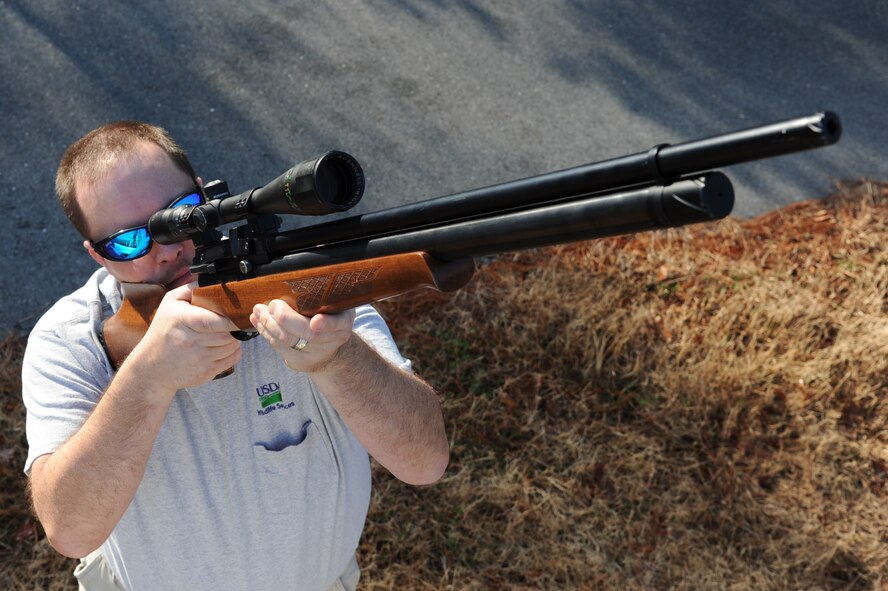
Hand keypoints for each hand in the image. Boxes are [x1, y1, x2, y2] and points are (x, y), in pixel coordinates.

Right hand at [128, 283, 242, 389]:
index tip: (238, 313)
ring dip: (234, 339)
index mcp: (184, 321)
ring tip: (224, 333)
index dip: (232, 318)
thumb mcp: (169, 303)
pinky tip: (224, 346)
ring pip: (233, 346)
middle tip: (232, 322)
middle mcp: (193, 341)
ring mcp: (201, 359)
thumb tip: (212, 281)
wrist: (151, 368)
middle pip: (229, 333)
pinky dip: (233, 351)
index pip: (218, 320)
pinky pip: (232, 359)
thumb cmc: (162, 332)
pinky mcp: (207, 372)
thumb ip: (191, 289)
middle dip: (235, 327)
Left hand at [249, 300, 355, 373]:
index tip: (316, 322)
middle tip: (273, 304)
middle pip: (307, 334)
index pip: (336, 324)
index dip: (326, 324)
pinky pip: (278, 347)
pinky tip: (257, 320)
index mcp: (342, 324)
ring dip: (269, 324)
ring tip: (258, 310)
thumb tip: (303, 279)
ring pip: (287, 341)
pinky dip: (265, 332)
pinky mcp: (298, 362)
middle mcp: (331, 341)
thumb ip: (325, 297)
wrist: (331, 350)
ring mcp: (314, 355)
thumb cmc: (330, 318)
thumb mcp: (336, 306)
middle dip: (285, 318)